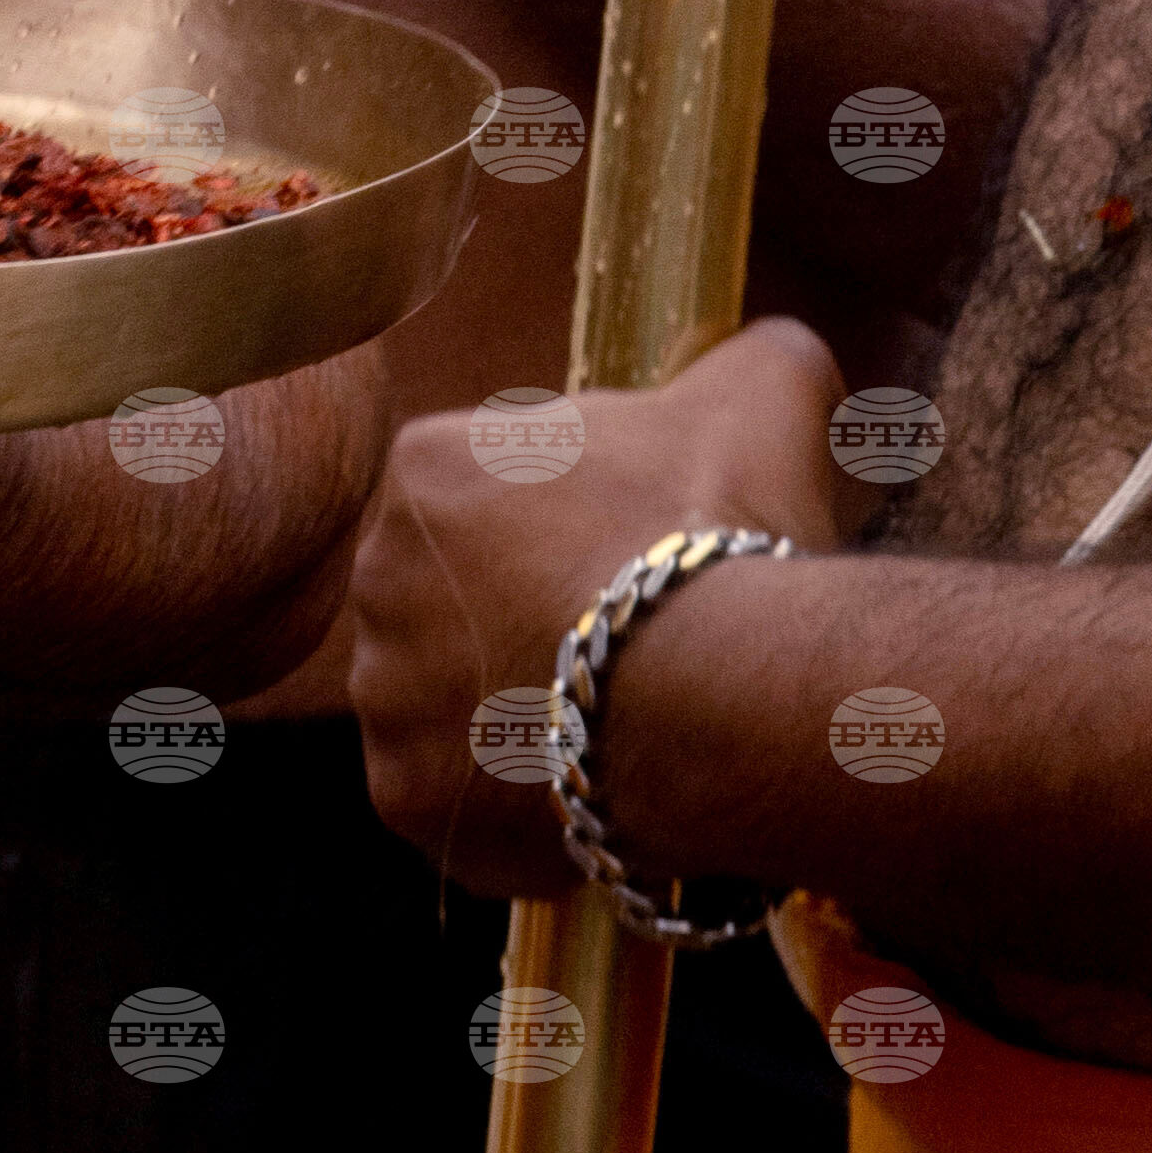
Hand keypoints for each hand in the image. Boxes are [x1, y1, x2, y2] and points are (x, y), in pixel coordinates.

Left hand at [348, 325, 840, 892]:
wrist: (720, 694)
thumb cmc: (722, 531)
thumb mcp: (760, 395)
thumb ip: (752, 357)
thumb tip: (775, 352)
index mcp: (428, 467)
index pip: (492, 487)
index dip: (577, 519)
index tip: (640, 546)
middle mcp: (376, 578)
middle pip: (461, 597)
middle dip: (533, 613)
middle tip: (633, 637)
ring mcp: (382, 699)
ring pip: (454, 701)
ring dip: (522, 709)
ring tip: (621, 717)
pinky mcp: (405, 798)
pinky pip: (459, 796)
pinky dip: (518, 800)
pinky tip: (593, 781)